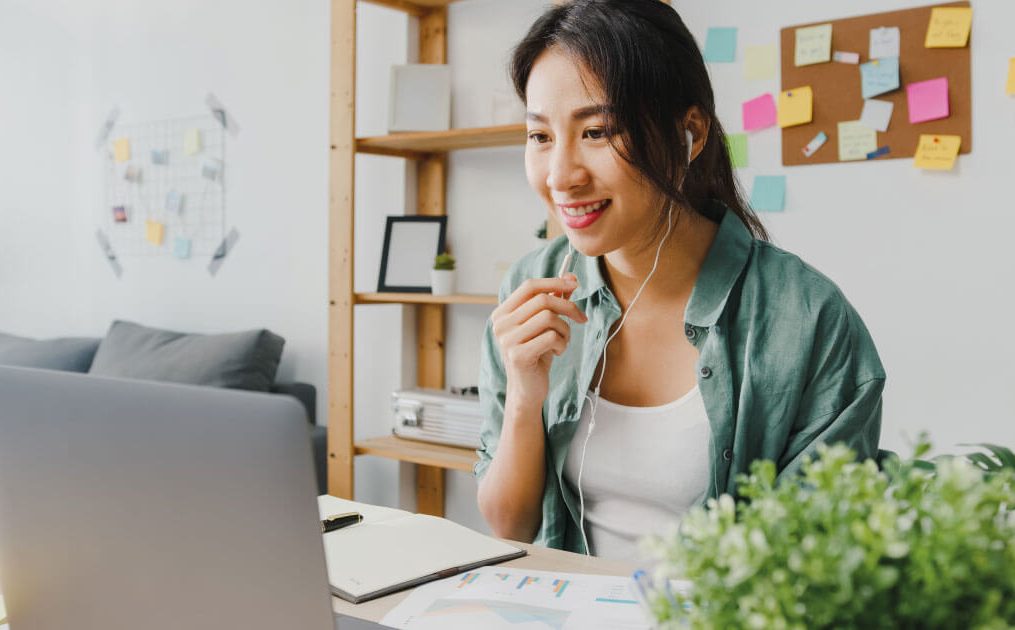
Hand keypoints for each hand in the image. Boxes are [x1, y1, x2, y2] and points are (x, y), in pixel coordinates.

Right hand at [490, 273, 587, 405]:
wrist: (528, 389)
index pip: (529, 286)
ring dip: (565, 329)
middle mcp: (501, 324)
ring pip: (549, 318)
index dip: (554, 282)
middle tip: (581, 318)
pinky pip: (551, 337)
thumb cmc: (537, 354)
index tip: (575, 284)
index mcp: (503, 313)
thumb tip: (570, 277)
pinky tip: (557, 352)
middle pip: (542, 300)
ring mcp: (507, 340)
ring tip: (563, 341)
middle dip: (568, 307)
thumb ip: (554, 300)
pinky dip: (562, 343)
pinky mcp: (518, 355)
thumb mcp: (545, 325)